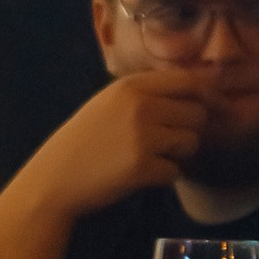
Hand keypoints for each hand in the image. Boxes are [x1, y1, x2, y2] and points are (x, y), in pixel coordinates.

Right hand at [23, 70, 212, 218]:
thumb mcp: (110, 102)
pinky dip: (164, 177)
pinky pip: (175, 171)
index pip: (188, 81)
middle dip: (188, 130)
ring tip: (154, 157)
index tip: (201, 112)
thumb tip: (196, 92)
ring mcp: (142, 137)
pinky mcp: (142, 167)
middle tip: (168, 142)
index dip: (202, 97)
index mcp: (131, 86)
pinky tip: (142, 175)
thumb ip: (146, 93)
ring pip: (190, 142)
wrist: (56, 177)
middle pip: (196, 113)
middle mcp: (140, 106)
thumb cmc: (85, 139)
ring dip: (179, 154)